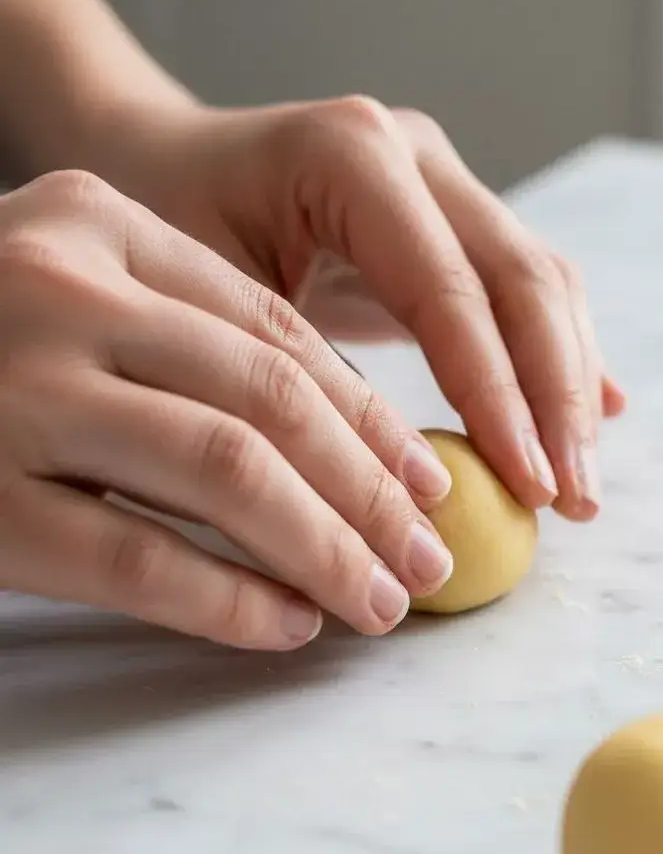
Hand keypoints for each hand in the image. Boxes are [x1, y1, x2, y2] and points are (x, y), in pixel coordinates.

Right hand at [0, 170, 456, 647]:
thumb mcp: (89, 302)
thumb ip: (207, 349)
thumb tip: (369, 448)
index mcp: (101, 227)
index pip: (279, 334)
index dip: (373, 420)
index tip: (430, 484)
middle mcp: (56, 289)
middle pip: (272, 402)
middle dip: (372, 493)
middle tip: (428, 559)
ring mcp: (8, 388)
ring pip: (226, 473)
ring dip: (326, 548)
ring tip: (381, 601)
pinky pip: (135, 558)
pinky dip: (230, 599)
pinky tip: (289, 626)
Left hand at [129, 97, 625, 520]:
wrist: (162, 170)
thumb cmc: (168, 236)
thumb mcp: (212, 310)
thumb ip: (309, 383)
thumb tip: (408, 492)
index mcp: (353, 157)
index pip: (452, 292)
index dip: (500, 397)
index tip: (530, 487)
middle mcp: (417, 157)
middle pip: (524, 283)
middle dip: (557, 402)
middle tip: (574, 499)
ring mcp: (446, 184)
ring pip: (544, 287)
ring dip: (571, 390)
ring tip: (578, 483)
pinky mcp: (457, 222)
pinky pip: (528, 292)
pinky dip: (561, 359)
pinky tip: (596, 413)